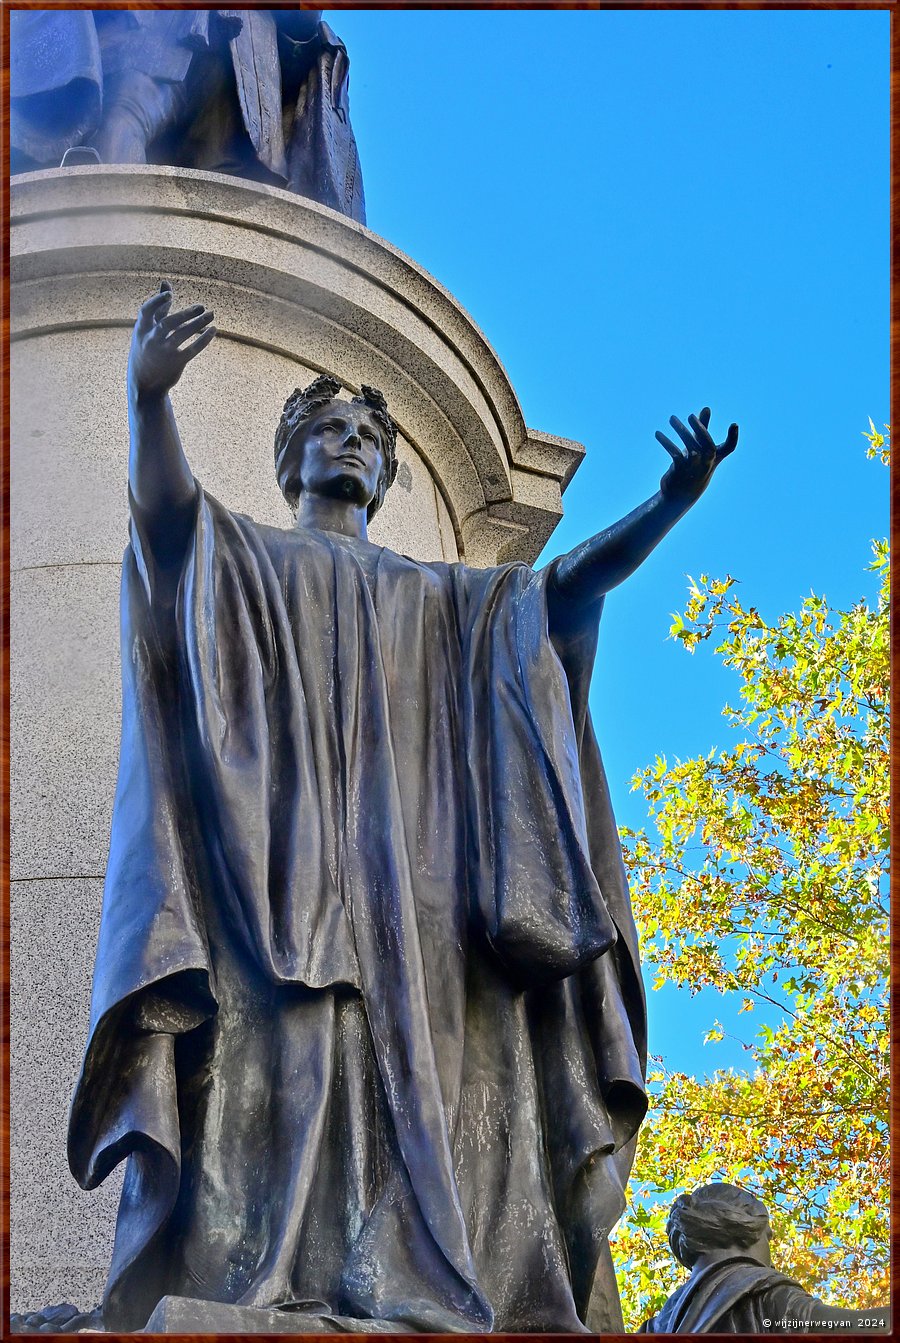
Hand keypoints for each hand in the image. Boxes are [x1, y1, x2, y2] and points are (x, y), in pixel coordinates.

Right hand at [128, 281, 215, 400]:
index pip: (146, 311)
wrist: (145, 384)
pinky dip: (204, 339)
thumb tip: (166, 282)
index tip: (170, 295)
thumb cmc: (147, 349)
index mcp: (141, 330)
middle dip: (185, 314)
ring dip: (198, 324)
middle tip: (202, 306)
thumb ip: (158, 307)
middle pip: (168, 323)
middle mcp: (150, 340)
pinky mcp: (175, 363)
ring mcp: (163, 352)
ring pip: (182, 335)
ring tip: (211, 315)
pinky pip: (192, 349)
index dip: (157, 302)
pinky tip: (213, 330)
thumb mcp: (146, 330)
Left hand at [656, 407, 737, 504]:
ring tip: (671, 418)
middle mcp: (706, 462)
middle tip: (691, 415)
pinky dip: (666, 442)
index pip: (729, 448)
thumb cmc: (693, 466)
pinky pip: (675, 454)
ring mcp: (693, 467)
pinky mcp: (680, 470)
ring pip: (690, 447)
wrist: (680, 495)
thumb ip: (702, 427)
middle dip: (702, 429)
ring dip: (680, 431)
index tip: (734, 424)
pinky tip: (658, 434)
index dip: (733, 437)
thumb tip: (706, 408)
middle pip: (708, 445)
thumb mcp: (699, 446)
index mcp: (714, 457)